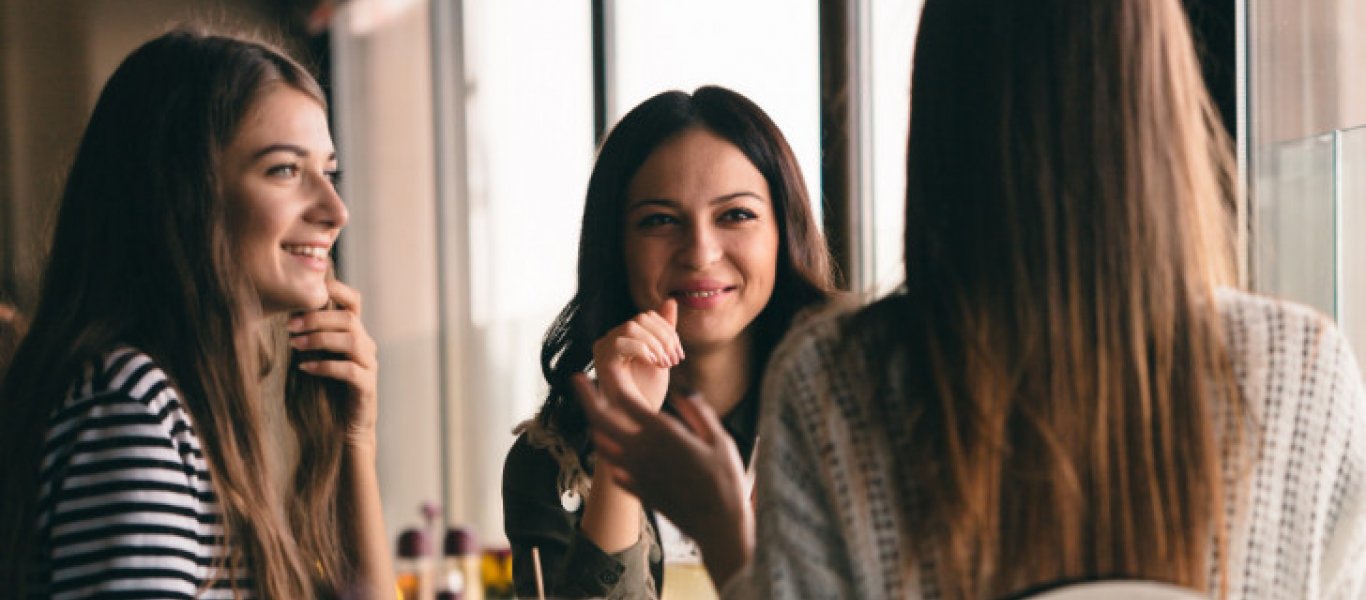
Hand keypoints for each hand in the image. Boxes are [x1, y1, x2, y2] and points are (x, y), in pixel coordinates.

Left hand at [287, 279, 378, 447]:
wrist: (340, 431)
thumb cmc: (323, 392)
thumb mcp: (315, 357)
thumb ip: (309, 336)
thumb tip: (281, 314)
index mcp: (355, 333)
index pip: (353, 301)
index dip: (336, 288)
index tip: (308, 288)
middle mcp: (366, 345)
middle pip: (349, 318)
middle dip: (317, 318)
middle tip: (289, 325)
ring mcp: (369, 365)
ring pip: (352, 340)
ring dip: (320, 339)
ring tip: (295, 345)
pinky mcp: (367, 386)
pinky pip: (350, 370)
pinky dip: (325, 366)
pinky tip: (305, 368)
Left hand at [574, 375, 753, 585]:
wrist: (718, 526)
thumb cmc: (725, 480)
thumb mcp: (719, 438)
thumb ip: (697, 411)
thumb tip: (681, 390)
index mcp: (662, 433)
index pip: (627, 400)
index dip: (613, 379)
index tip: (607, 365)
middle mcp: (642, 451)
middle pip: (602, 419)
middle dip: (587, 396)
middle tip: (577, 379)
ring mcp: (637, 473)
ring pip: (603, 444)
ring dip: (595, 423)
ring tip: (593, 409)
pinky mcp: (638, 490)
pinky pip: (613, 468)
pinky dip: (608, 453)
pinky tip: (609, 447)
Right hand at [591, 299, 682, 411]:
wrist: (640, 422)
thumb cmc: (648, 393)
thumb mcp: (662, 356)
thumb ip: (664, 330)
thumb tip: (670, 300)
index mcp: (623, 338)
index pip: (647, 316)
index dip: (667, 331)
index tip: (678, 356)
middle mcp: (608, 341)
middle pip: (640, 319)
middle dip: (664, 337)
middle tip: (674, 361)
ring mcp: (603, 351)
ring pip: (632, 326)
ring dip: (656, 344)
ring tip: (665, 364)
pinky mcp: (602, 363)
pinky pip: (623, 342)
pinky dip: (645, 350)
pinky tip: (655, 365)